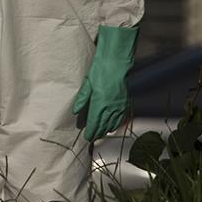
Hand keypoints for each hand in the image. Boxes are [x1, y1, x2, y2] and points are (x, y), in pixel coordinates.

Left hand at [72, 25, 137, 141]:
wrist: (116, 63)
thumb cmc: (100, 71)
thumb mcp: (87, 84)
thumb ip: (82, 99)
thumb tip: (76, 111)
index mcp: (100, 103)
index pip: (95, 122)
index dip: (91, 131)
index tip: (87, 137)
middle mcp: (111, 106)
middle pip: (104, 124)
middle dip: (98, 132)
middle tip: (92, 138)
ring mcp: (119, 105)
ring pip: (114, 122)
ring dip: (107, 130)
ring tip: (101, 134)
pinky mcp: (125, 102)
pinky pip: (121, 117)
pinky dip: (117, 123)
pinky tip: (114, 126)